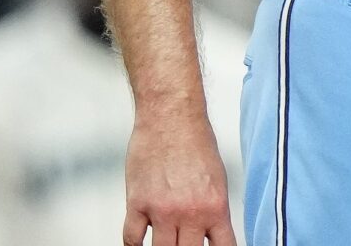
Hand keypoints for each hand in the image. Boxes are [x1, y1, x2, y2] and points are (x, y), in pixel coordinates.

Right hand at [123, 112, 235, 245]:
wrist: (171, 117)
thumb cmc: (196, 143)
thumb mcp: (217, 180)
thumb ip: (213, 210)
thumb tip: (211, 234)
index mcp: (215, 207)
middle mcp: (190, 212)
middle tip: (184, 243)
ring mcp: (162, 210)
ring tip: (165, 242)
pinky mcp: (137, 203)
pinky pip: (132, 239)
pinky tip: (140, 244)